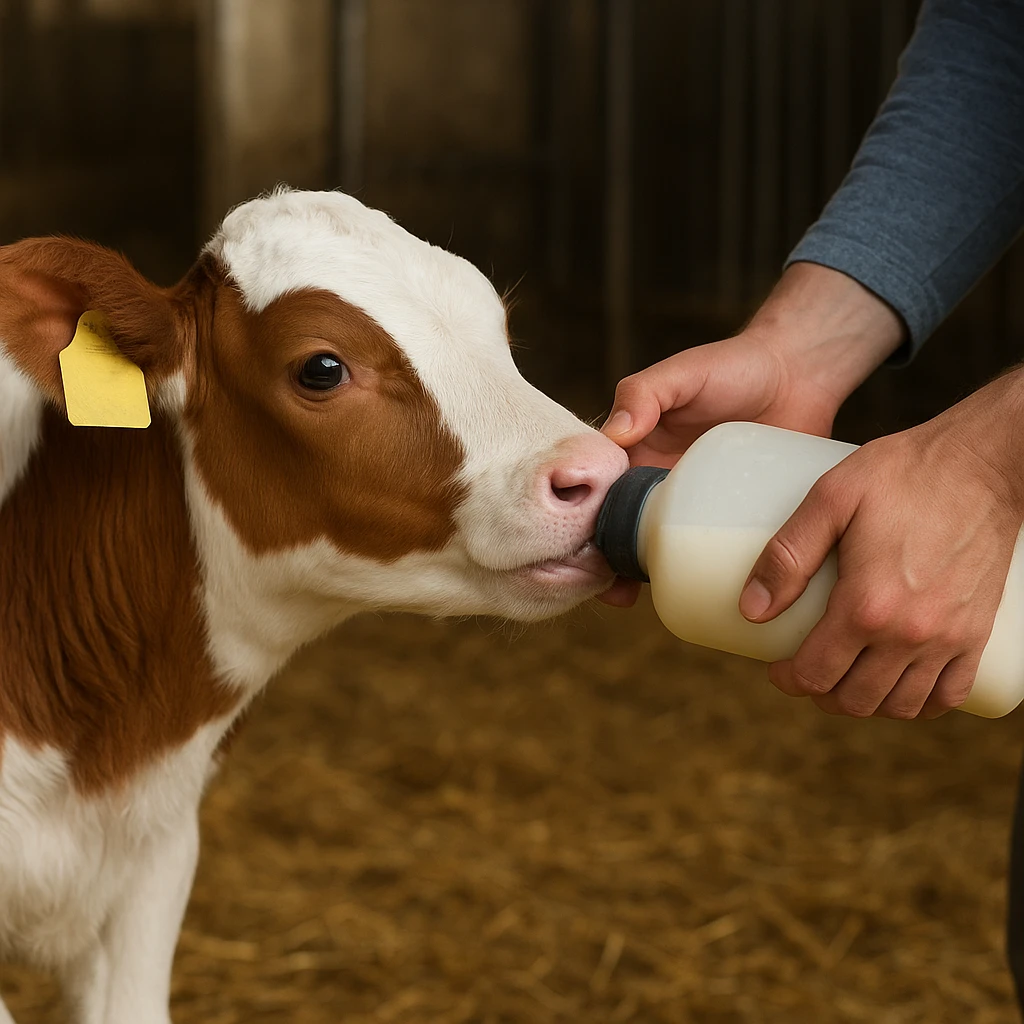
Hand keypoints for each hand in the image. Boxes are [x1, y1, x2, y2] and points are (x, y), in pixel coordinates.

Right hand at [597, 263, 905, 606]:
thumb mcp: (683, 373)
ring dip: (654, 580)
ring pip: (665, 552)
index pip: (598, 496)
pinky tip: (708, 596)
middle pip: (624, 534)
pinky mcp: (734, 519)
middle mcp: (659, 485)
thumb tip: (616, 433)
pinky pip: (714, 552)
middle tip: (616, 594)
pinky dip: (707, 575)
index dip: (584, 528)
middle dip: (612, 568)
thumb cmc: (734, 366)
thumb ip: (644, 393)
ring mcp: (698, 507)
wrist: (800, 375)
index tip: (580, 556)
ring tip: (652, 602)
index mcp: (635, 455)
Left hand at [740, 369, 1023, 718]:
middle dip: (821, 693)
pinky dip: (920, 703)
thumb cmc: (903, 474)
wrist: (983, 463)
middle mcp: (911, 633)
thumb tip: (752, 610)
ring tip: (844, 678)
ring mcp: (949, 638)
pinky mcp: (977, 632)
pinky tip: (897, 687)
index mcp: (867, 605)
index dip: (788, 679)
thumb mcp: (831, 498)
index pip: (816, 673)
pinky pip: (949, 695)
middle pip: (855, 699)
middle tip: (805, 670)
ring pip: (900, 705)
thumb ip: (787, 554)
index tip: (776, 667)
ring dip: (865, 702)